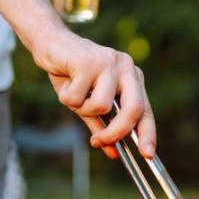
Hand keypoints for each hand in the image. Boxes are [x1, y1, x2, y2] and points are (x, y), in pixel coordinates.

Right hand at [33, 26, 155, 158]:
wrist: (51, 43)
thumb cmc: (72, 75)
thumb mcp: (89, 103)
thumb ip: (103, 126)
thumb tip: (114, 153)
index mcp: (132, 78)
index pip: (145, 110)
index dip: (148, 134)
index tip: (147, 155)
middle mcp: (126, 68)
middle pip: (133, 109)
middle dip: (115, 132)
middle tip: (97, 142)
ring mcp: (109, 63)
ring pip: (101, 106)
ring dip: (81, 108)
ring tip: (73, 93)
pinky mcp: (89, 61)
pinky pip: (78, 97)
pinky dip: (66, 97)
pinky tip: (65, 81)